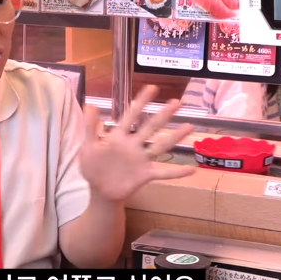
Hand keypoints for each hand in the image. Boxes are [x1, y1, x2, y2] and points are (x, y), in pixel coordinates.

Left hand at [79, 85, 194, 201]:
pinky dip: (177, 172)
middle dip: (163, 115)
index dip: (141, 102)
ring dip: (174, 137)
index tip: (153, 88)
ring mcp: (141, 160)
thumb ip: (90, 128)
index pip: (132, 115)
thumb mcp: (88, 147)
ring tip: (189, 127)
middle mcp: (134, 145)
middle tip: (177, 102)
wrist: (99, 192)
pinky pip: (163, 173)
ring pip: (161, 146)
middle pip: (151, 127)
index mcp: (119, 137)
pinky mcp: (145, 175)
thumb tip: (90, 105)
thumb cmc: (93, 168)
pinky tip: (192, 170)